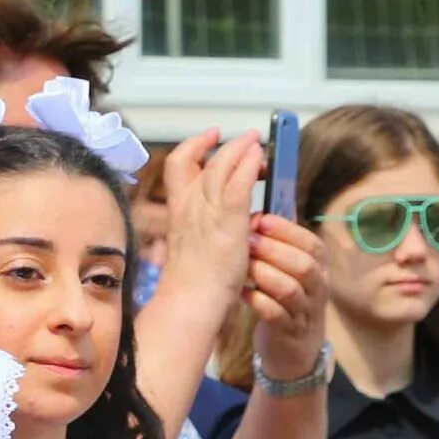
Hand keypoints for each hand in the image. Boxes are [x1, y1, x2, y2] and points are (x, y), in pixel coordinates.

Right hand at [157, 129, 263, 309]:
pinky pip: (237, 185)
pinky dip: (248, 166)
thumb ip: (204, 226)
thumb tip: (223, 218)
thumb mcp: (193, 245)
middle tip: (248, 139)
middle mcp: (189, 205)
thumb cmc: (193, 283)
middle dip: (227, 145)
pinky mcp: (227, 223)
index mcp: (178, 210)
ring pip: (221, 166)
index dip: (194, 146)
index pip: (179, 165)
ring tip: (257, 141)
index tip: (210, 137)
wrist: (189, 302)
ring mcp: (206, 213)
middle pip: (202, 159)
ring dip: (241, 149)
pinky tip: (260, 158)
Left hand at [245, 215, 328, 372]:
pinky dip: (258, 302)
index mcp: (319, 268)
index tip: (261, 219)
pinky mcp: (289, 333)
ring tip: (243, 267)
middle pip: (304, 265)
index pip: (312, 244)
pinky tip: (242, 294)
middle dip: (274, 250)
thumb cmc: (285, 301)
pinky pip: (276, 315)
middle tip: (248, 241)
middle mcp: (317, 289)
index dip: (287, 230)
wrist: (292, 351)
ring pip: (291, 290)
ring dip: (265, 275)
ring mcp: (305, 312)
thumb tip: (260, 211)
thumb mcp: (289, 271)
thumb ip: (280, 245)